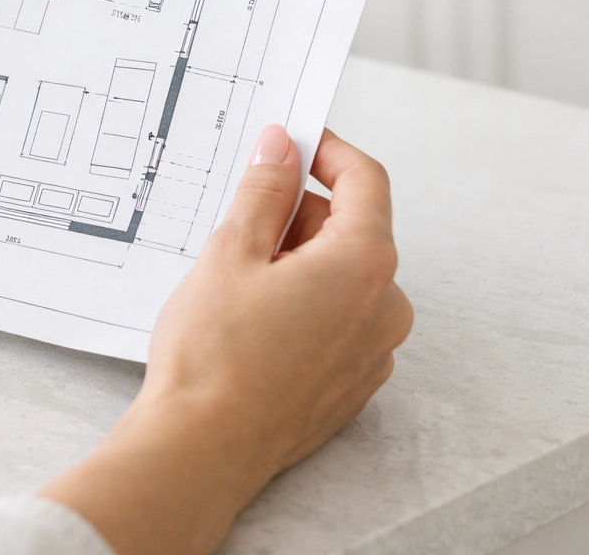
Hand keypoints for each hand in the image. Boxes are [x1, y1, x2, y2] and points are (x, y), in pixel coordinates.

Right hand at [40, 125, 412, 554]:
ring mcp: (373, 350)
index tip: (291, 140)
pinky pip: (337, 320)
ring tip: (236, 278)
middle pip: (352, 229)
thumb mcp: (231, 251)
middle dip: (299, 214)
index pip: (365, 180)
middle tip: (239, 220)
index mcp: (364, 264)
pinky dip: (302, 303)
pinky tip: (250, 318)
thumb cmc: (215, 354)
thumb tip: (281, 147)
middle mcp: (385, 307)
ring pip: (342, 277)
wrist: (203, 447)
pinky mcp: (352, 382)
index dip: (327, 150)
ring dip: (298, 261)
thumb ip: (264, 191)